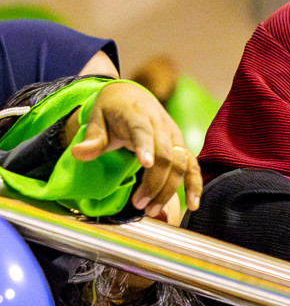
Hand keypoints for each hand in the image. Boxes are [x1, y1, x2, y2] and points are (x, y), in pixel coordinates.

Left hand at [68, 80, 200, 216]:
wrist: (133, 96)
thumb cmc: (112, 110)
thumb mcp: (97, 118)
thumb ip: (92, 138)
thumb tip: (78, 154)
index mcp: (138, 117)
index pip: (144, 132)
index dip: (146, 148)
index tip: (146, 164)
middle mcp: (162, 127)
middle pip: (165, 157)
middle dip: (154, 183)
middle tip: (138, 204)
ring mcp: (175, 138)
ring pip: (180, 166)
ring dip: (169, 190)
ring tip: (152, 210)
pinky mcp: (182, 148)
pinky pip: (193, 168)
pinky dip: (195, 186)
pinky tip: (193, 206)